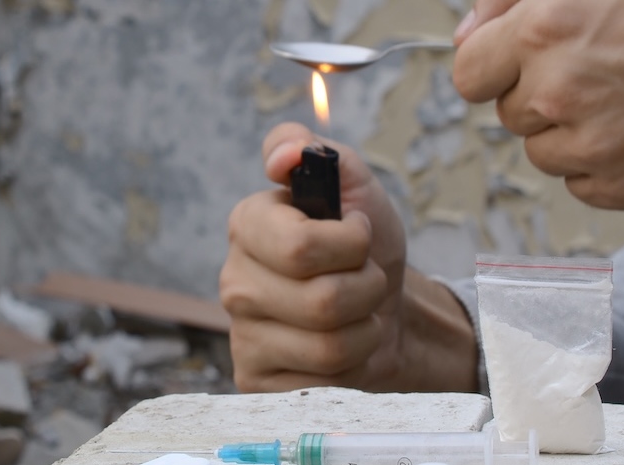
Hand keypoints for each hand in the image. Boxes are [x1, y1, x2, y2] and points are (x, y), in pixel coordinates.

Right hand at [219, 123, 477, 392]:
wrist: (388, 310)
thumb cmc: (366, 247)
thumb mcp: (356, 187)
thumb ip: (320, 154)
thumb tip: (283, 154)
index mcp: (248, 225)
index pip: (301, 248)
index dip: (350, 245)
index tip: (358, 234)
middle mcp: (235, 281)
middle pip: (322, 302)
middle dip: (367, 289)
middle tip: (364, 278)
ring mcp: (243, 336)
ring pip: (329, 346)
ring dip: (366, 328)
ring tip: (358, 312)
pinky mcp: (257, 382)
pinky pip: (323, 384)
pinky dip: (352, 366)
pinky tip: (342, 349)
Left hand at [453, 0, 623, 208]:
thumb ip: (511, 1)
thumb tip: (466, 37)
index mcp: (542, 31)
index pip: (468, 75)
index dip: (492, 69)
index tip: (518, 65)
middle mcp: (557, 93)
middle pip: (509, 115)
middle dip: (539, 95)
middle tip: (599, 71)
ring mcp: (589, 147)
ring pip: (541, 152)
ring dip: (569, 130)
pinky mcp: (619, 187)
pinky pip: (578, 183)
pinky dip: (600, 163)